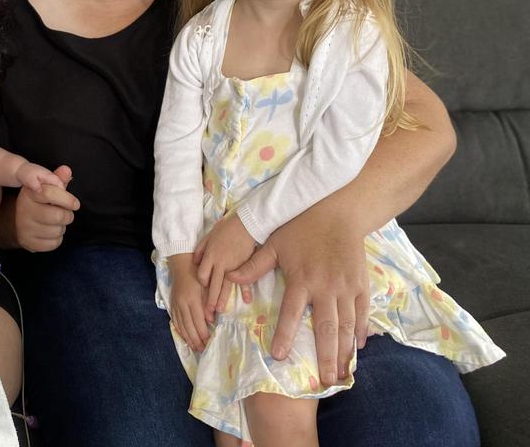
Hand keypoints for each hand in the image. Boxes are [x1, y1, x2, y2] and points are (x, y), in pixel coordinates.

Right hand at [13, 165, 76, 251]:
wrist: (21, 221)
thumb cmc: (40, 202)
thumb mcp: (47, 188)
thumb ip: (58, 179)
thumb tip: (67, 170)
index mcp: (29, 193)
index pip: (49, 193)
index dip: (67, 199)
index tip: (75, 204)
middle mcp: (24, 210)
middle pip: (58, 216)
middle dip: (67, 215)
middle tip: (64, 213)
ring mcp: (25, 228)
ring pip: (58, 231)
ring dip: (62, 227)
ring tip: (55, 222)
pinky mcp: (28, 243)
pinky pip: (54, 243)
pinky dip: (57, 239)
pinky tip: (50, 232)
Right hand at [167, 253, 210, 351]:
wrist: (182, 264)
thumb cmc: (198, 274)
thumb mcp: (207, 287)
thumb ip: (209, 304)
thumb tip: (211, 321)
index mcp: (192, 299)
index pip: (198, 321)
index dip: (204, 334)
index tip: (210, 342)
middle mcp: (182, 304)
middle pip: (189, 327)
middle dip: (196, 340)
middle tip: (203, 350)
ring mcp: (175, 304)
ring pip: (181, 326)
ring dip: (188, 338)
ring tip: (195, 347)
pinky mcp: (172, 304)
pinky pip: (175, 321)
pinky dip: (180, 331)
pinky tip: (184, 337)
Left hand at [193, 212, 256, 319]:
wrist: (245, 224)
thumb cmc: (226, 229)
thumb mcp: (208, 237)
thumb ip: (201, 250)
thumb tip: (195, 261)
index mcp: (210, 256)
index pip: (202, 274)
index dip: (201, 282)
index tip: (203, 287)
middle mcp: (220, 263)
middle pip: (213, 284)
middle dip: (209, 299)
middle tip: (207, 312)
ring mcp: (233, 266)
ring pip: (226, 286)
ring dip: (222, 299)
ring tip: (219, 311)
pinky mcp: (245, 266)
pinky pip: (245, 280)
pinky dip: (245, 291)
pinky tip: (246, 300)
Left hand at [227, 204, 367, 384]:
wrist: (337, 210)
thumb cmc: (300, 227)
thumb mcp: (273, 243)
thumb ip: (253, 266)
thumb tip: (229, 279)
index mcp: (301, 279)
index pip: (291, 313)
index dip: (285, 335)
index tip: (279, 356)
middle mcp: (325, 287)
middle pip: (326, 328)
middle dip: (325, 356)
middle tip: (325, 382)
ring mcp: (346, 287)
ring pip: (347, 325)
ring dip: (344, 351)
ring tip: (341, 373)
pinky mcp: (361, 283)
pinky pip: (362, 312)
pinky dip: (361, 331)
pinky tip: (358, 348)